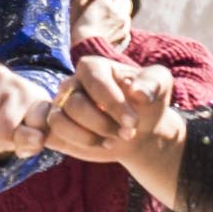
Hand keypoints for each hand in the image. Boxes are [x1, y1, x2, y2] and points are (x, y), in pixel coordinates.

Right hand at [42, 53, 183, 173]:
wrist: (141, 129)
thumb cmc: (148, 102)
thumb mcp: (160, 85)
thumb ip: (152, 83)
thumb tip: (136, 91)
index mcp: (92, 67)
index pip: (94, 82)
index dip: (113, 104)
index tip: (133, 122)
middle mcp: (71, 84)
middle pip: (75, 105)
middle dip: (103, 125)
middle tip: (127, 134)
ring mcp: (60, 106)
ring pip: (59, 121)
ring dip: (89, 137)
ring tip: (112, 141)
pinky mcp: (56, 128)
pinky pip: (52, 135)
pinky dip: (76, 143)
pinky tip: (99, 144)